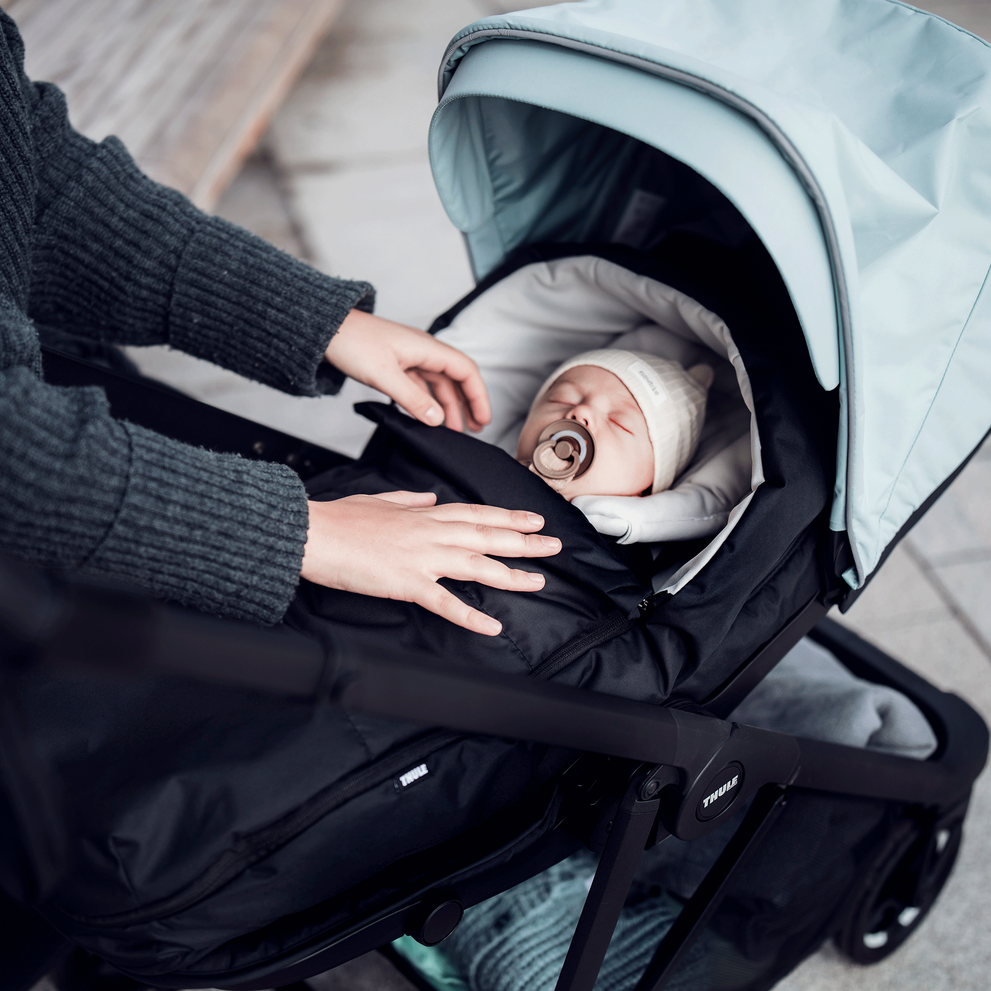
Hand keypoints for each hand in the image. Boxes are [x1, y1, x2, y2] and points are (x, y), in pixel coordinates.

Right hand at [300, 492, 561, 634]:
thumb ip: (409, 500)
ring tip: (539, 580)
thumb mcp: (380, 500)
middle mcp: (430, 532)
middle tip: (554, 545)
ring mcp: (421, 557)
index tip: (533, 519)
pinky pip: (444, 603)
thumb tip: (429, 497)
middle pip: (487, 536)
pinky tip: (492, 626)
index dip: (508, 517)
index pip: (476, 513)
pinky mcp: (406, 583)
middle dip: (524, 541)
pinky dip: (470, 615)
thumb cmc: (341, 519)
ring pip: (477, 564)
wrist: (314, 532)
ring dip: (511, 574)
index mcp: (424, 514)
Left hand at [325, 309, 489, 431]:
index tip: (483, 418)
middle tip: (474, 429)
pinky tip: (427, 418)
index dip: (478, 395)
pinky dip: (427, 402)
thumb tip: (438, 420)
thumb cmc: (353, 343)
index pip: (466, 371)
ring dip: (448, 406)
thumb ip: (413, 400)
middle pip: (456, 379)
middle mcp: (423, 351)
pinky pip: (420, 386)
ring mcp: (410, 358)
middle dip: (467, 403)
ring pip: (438, 384)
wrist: (325, 329)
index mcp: (427, 348)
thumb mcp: (384, 375)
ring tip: (452, 429)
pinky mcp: (396, 365)